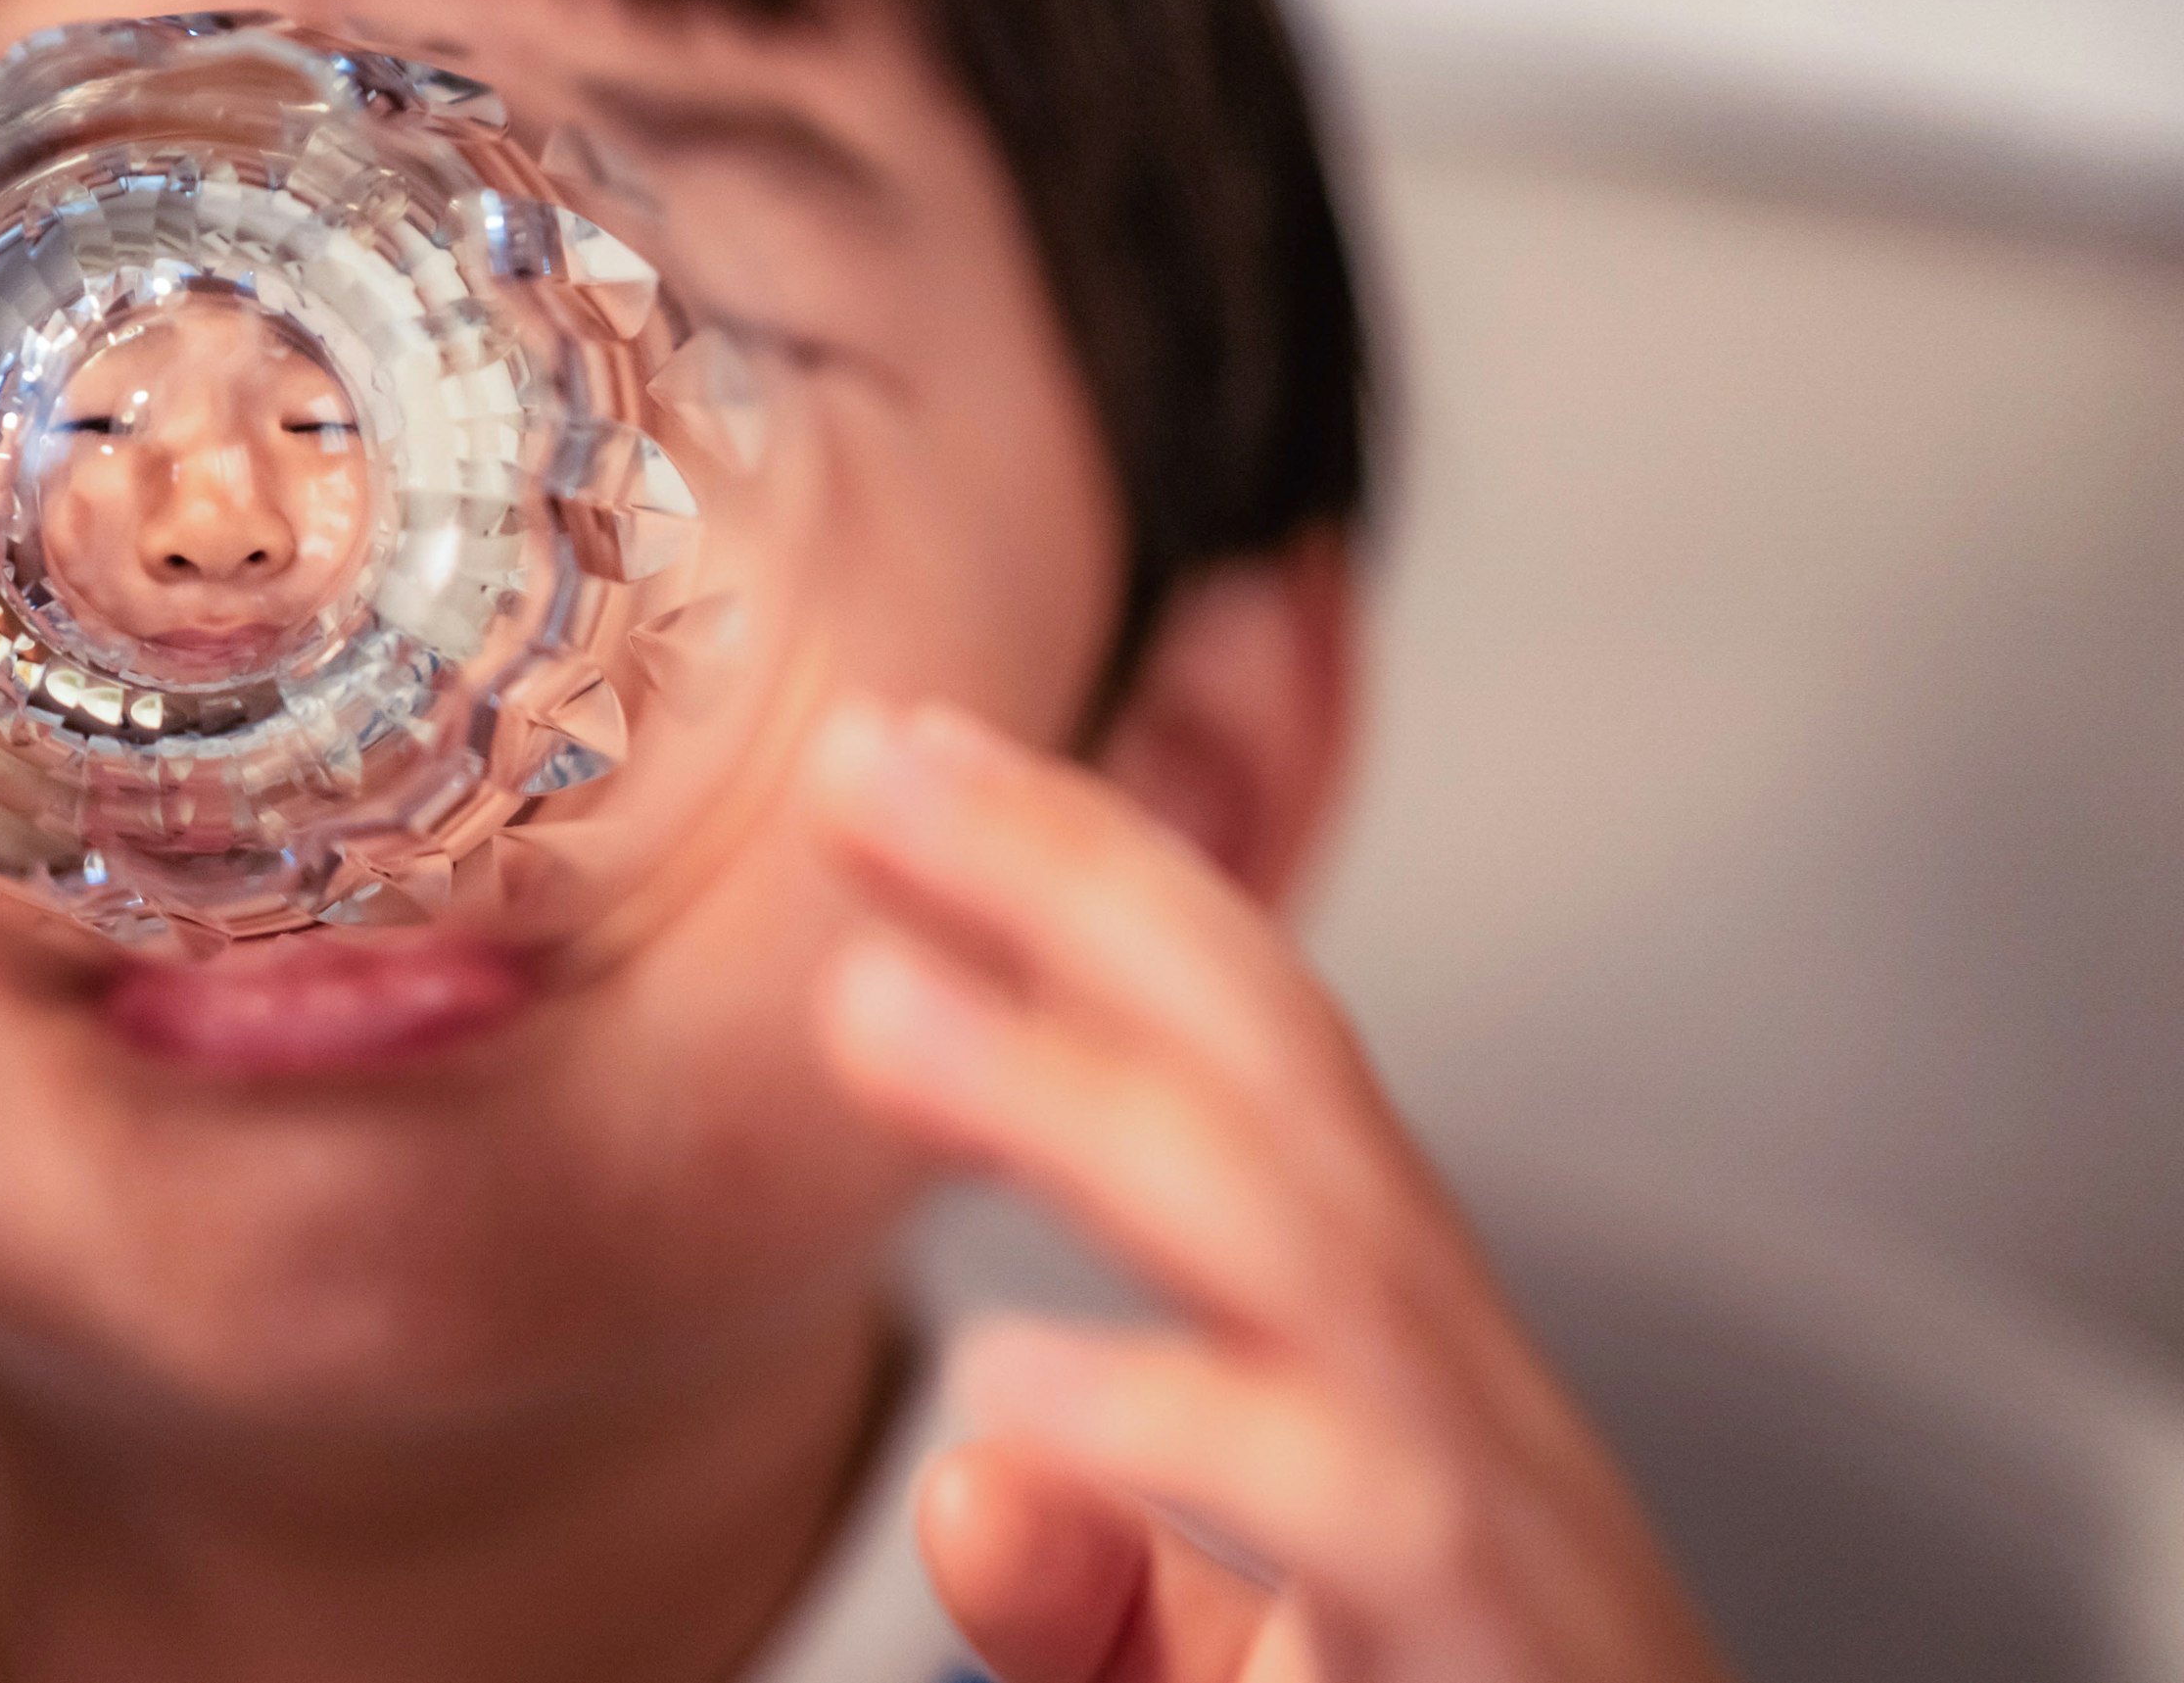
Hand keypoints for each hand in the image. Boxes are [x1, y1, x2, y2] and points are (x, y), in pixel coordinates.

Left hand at [809, 701, 1732, 1682]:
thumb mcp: (1234, 1653)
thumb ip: (1098, 1572)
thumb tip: (973, 1486)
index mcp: (1377, 1349)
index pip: (1240, 1045)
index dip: (1080, 878)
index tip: (892, 761)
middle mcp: (1450, 1386)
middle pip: (1279, 1068)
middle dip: (1077, 894)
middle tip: (861, 776)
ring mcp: (1493, 1503)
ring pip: (1305, 1237)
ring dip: (1080, 1099)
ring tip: (868, 1012)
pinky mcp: (1494, 1636)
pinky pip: (1356, 1507)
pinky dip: (1180, 1434)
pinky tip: (1004, 1411)